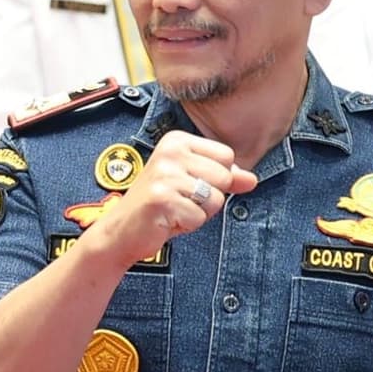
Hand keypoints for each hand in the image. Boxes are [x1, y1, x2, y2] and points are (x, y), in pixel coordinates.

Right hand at [88, 129, 252, 268]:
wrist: (120, 230)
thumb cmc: (157, 204)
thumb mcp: (192, 183)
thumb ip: (224, 177)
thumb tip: (252, 179)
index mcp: (176, 141)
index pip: (226, 155)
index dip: (216, 177)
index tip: (189, 184)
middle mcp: (169, 153)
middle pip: (224, 176)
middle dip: (209, 197)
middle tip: (180, 200)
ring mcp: (164, 175)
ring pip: (215, 198)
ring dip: (199, 212)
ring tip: (175, 210)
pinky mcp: (162, 199)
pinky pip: (199, 217)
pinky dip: (187, 225)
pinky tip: (168, 219)